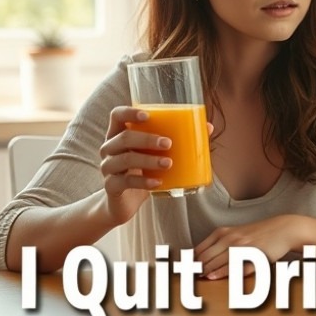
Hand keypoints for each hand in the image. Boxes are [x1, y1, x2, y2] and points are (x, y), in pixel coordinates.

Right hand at [99, 106, 172, 224]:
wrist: (124, 203)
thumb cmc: (142, 170)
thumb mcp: (156, 154)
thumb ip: (177, 140)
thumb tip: (208, 128)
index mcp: (118, 134)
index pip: (116, 115)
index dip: (129, 112)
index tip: (147, 116)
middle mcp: (109, 148)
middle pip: (124, 137)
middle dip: (147, 139)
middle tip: (169, 143)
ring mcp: (108, 168)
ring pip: (125, 159)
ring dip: (148, 160)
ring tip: (168, 163)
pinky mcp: (111, 186)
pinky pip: (125, 182)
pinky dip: (143, 182)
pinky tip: (158, 183)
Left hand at [194, 215, 300, 279]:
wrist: (282, 229)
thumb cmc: (257, 233)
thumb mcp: (235, 233)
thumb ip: (218, 243)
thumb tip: (198, 257)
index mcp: (222, 233)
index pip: (199, 250)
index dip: (189, 262)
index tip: (181, 271)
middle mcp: (230, 239)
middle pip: (205, 257)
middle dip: (194, 269)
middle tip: (184, 279)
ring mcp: (241, 247)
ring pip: (217, 262)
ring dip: (205, 272)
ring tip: (195, 280)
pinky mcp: (252, 256)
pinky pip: (235, 266)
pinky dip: (222, 273)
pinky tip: (213, 277)